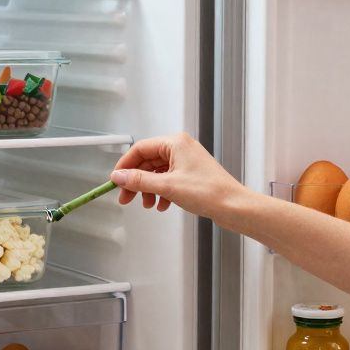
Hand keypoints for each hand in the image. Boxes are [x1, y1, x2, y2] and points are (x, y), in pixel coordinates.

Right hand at [109, 133, 247, 221]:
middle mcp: (181, 148)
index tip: (116, 180)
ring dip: (148, 189)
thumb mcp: (167, 186)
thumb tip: (119, 176)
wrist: (233, 206)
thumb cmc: (208, 192)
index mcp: (175, 143)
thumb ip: (139, 180)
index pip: (140, 149)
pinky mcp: (191, 175)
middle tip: (126, 197)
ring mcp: (187, 161)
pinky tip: (162, 205)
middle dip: (136, 181)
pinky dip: (161, 192)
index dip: (125, 166)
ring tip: (148, 204)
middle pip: (147, 162)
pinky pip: (168, 180)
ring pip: (157, 173)